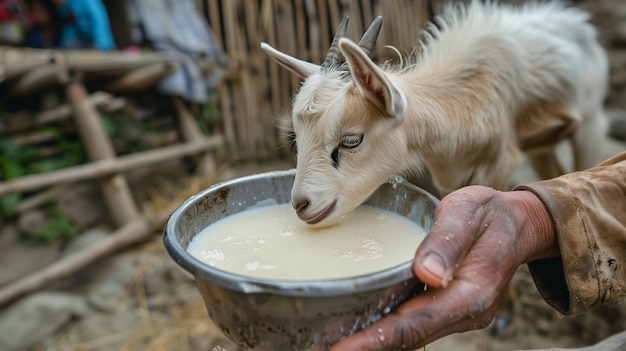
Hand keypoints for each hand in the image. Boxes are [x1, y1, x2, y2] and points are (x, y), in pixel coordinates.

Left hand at [329, 185, 557, 350]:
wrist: (518, 223)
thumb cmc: (489, 213)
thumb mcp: (468, 212)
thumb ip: (447, 241)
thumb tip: (426, 274)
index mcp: (470, 292)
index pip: (415, 323)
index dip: (376, 339)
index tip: (341, 348)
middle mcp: (466, 312)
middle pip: (409, 337)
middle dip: (367, 346)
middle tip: (325, 348)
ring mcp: (460, 315)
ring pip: (412, 335)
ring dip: (375, 342)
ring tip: (337, 341)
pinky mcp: (452, 310)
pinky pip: (416, 325)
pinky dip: (389, 330)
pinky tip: (364, 326)